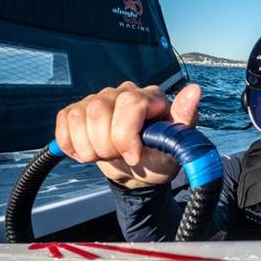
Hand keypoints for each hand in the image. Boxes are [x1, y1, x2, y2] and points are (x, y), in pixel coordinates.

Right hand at [54, 81, 201, 188]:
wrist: (138, 169)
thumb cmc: (160, 155)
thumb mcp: (177, 144)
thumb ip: (185, 117)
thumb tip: (195, 90)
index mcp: (150, 97)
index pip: (129, 104)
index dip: (125, 135)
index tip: (134, 156)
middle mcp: (124, 92)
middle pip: (99, 110)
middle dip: (106, 145)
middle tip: (120, 158)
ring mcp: (100, 99)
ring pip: (79, 116)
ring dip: (89, 146)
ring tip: (105, 155)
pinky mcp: (79, 110)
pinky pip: (64, 120)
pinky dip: (71, 143)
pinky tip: (86, 151)